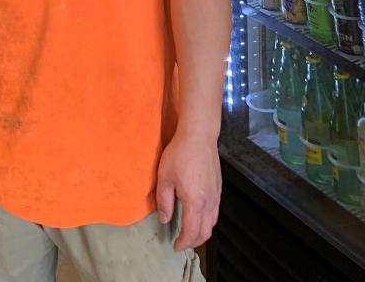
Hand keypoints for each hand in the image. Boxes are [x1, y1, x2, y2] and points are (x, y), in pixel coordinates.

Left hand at [156, 130, 220, 250]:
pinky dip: (207, 221)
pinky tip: (198, 214)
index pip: (191, 232)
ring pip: (212, 223)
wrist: (199, 136)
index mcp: (195, 203)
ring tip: (189, 231)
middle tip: (182, 242)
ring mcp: (216, 196)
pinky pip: (215, 212)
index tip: (175, 246)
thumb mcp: (165, 177)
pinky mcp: (218, 188)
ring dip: (201, 232)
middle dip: (193, 241)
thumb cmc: (180, 154)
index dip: (183, 242)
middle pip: (205, 232)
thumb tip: (164, 219)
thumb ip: (164, 201)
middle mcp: (209, 203)